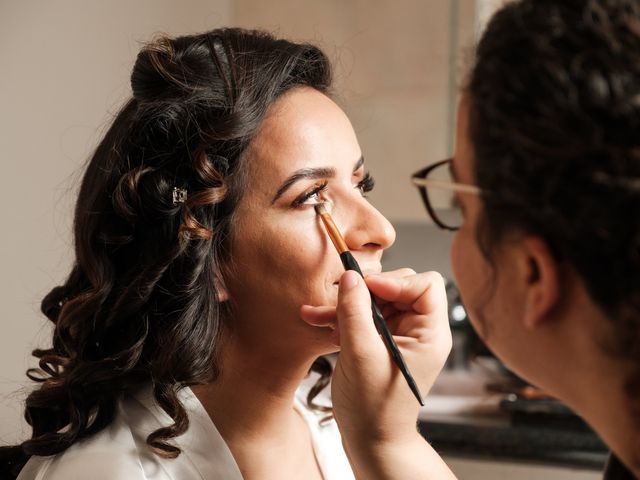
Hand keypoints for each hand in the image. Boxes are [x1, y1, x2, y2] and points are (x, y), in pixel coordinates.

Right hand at [300, 268, 451, 444]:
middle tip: (342, 303)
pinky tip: (316, 320)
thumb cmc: (374, 407)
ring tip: (319, 315)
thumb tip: (350, 277)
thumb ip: (355, 313)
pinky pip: (362, 316)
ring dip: (346, 305)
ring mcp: (398, 335)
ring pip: (375, 300)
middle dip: (366, 293)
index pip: (426, 285)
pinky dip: (340, 317)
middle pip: (398, 287)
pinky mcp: (379, 340)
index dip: (396, 281)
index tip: (366, 289)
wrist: (369, 439)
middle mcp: (418, 330)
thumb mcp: (361, 355)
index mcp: (430, 334)